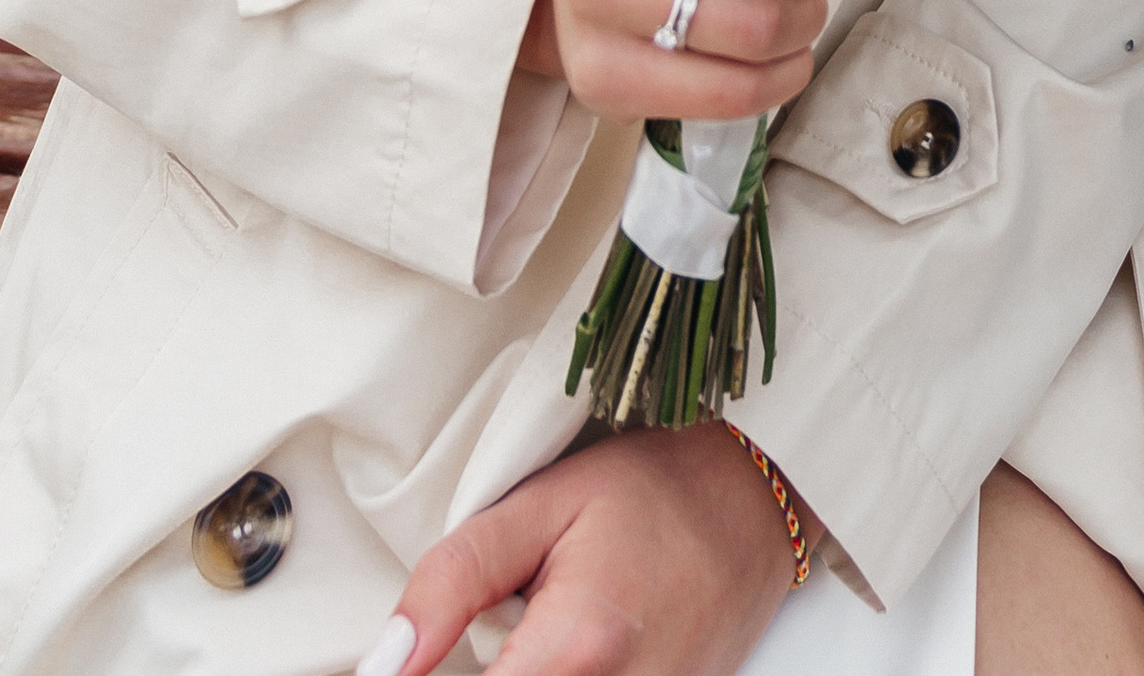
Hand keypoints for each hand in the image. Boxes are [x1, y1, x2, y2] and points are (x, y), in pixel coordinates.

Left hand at [368, 424, 810, 675]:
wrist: (760, 494)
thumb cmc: (655, 486)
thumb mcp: (543, 503)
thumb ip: (453, 580)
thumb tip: (383, 662)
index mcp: (576, 652)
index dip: (429, 675)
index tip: (423, 655)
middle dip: (488, 665)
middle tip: (501, 625)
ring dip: (529, 670)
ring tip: (544, 627)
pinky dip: (565, 674)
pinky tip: (573, 644)